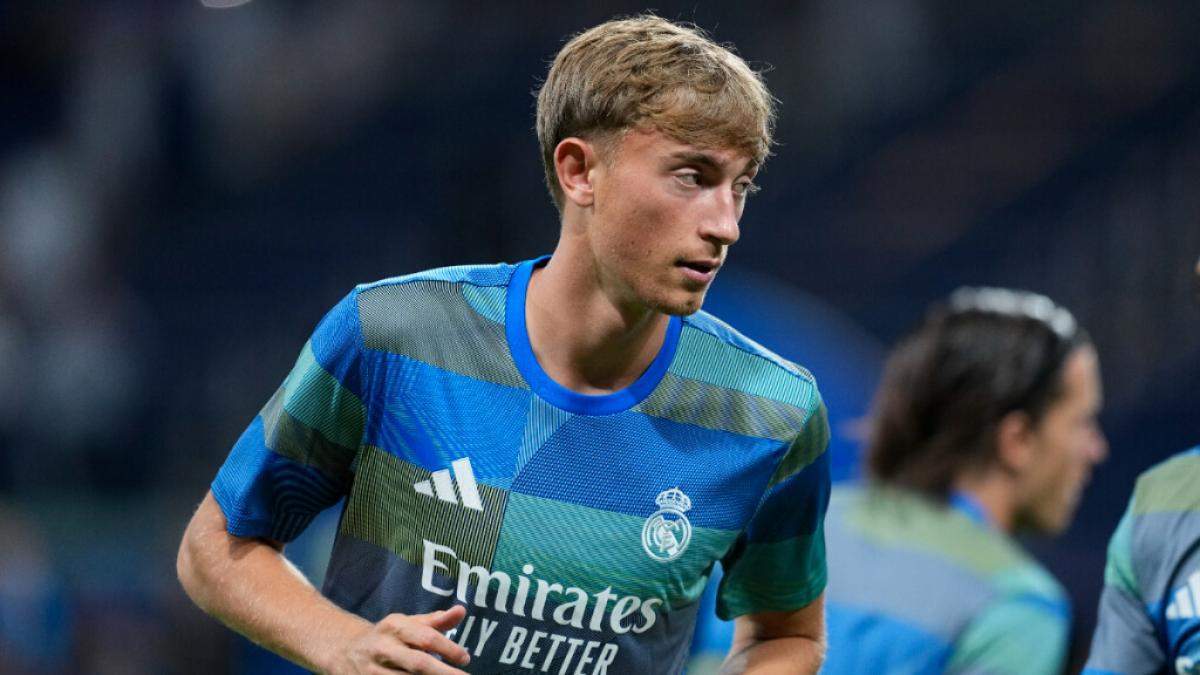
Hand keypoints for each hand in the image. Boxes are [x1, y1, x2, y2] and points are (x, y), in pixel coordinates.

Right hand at [333, 605, 470, 673]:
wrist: (343, 651)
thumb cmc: (387, 637)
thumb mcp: (407, 624)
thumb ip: (435, 621)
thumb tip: (461, 610)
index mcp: (395, 626)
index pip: (426, 638)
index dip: (449, 648)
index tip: (466, 658)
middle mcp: (383, 647)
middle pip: (418, 663)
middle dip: (443, 673)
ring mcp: (372, 670)